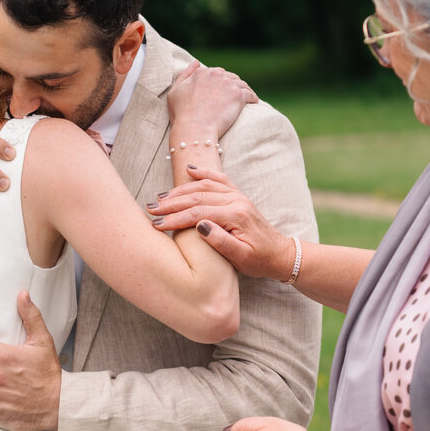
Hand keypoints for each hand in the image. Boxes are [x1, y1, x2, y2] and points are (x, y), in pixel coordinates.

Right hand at [146, 168, 296, 280]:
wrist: (279, 254)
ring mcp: (237, 196)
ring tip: (160, 197)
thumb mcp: (241, 258)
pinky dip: (203, 173)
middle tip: (150, 208)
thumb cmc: (258, 260)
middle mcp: (236, 201)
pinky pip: (218, 179)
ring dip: (180, 190)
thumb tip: (200, 226)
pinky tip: (189, 170)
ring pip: (204, 186)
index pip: (198, 213)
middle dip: (171, 203)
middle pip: (197, 197)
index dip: (175, 219)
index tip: (156, 224)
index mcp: (236, 216)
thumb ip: (221, 242)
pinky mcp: (237, 196)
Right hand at [167, 61, 257, 139]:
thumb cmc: (181, 114)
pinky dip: (252, 97)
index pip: (215, 73)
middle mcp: (216, 75)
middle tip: (232, 95)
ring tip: (244, 98)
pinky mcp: (239, 96)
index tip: (219, 91)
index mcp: (201, 73)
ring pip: (241, 84)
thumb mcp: (175, 91)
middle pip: (229, 76)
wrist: (194, 129)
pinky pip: (250, 94)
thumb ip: (185, 74)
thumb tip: (196, 61)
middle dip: (231, 84)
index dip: (217, 81)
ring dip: (243, 89)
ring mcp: (228, 84)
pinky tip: (253, 102)